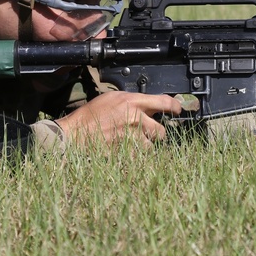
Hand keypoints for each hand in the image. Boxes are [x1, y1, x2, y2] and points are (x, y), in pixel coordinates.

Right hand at [55, 91, 181, 145]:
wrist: (76, 133)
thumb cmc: (92, 114)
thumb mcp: (113, 98)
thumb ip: (133, 100)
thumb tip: (150, 103)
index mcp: (133, 102)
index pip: (164, 102)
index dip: (175, 106)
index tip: (178, 110)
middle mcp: (135, 119)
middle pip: (161, 131)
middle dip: (158, 134)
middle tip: (151, 133)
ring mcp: (131, 138)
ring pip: (151, 147)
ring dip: (145, 147)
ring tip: (134, 144)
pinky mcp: (126, 153)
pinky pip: (139, 157)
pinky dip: (136, 156)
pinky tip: (127, 151)